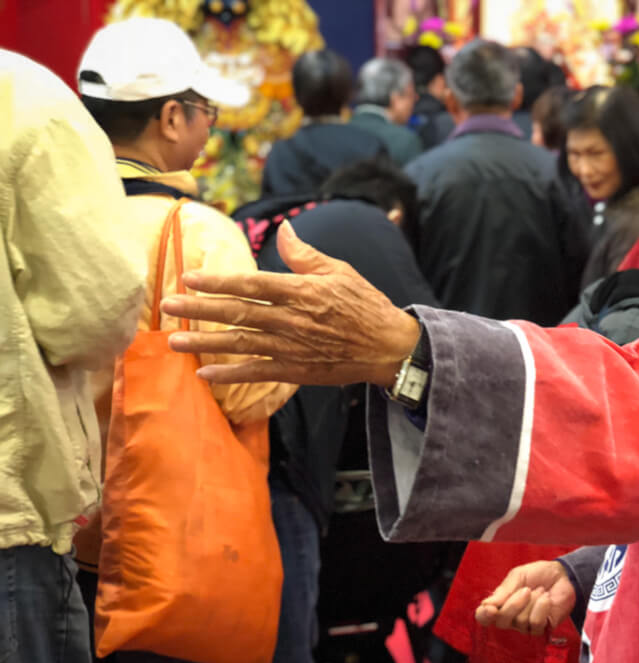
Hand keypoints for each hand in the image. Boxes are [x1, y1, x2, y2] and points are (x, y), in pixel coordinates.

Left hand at [160, 221, 420, 386]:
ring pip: (241, 344)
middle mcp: (292, 320)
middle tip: (167, 307)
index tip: (189, 279)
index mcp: (301, 291)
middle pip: (237, 314)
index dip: (217, 282)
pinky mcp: (297, 370)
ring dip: (205, 343)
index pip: (251, 284)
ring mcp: (292, 348)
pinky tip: (205, 374)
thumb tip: (283, 230)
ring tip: (173, 341)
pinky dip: (231, 374)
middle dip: (199, 310)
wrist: (389, 347)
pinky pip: (258, 373)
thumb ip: (305, 255)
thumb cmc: (366, 305)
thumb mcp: (340, 271)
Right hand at [475, 560, 576, 635]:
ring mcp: (526, 625)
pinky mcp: (542, 629)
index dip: (484, 615)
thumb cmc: (537, 574)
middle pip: (502, 622)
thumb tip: (486, 605)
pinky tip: (546, 599)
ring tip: (539, 591)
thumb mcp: (518, 576)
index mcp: (500, 603)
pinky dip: (541, 607)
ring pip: (520, 621)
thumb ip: (503, 591)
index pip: (483, 617)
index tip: (491, 608)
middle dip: (514, 604)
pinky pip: (535, 623)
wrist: (562, 575)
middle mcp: (511, 618)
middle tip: (526, 589)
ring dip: (532, 601)